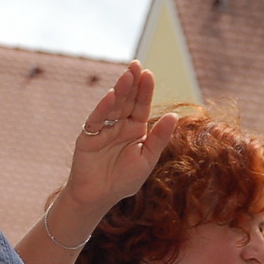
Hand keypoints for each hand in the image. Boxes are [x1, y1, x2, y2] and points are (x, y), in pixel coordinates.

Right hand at [55, 60, 178, 216]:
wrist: (99, 197)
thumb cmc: (124, 180)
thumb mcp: (147, 159)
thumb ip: (159, 138)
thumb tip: (175, 115)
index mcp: (135, 129)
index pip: (141, 105)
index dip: (145, 90)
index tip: (149, 74)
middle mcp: (119, 125)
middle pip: (127, 100)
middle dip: (132, 83)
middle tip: (136, 65)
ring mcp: (103, 129)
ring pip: (113, 106)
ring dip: (120, 90)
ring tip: (127, 75)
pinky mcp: (88, 136)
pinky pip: (96, 120)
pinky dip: (103, 108)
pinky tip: (111, 96)